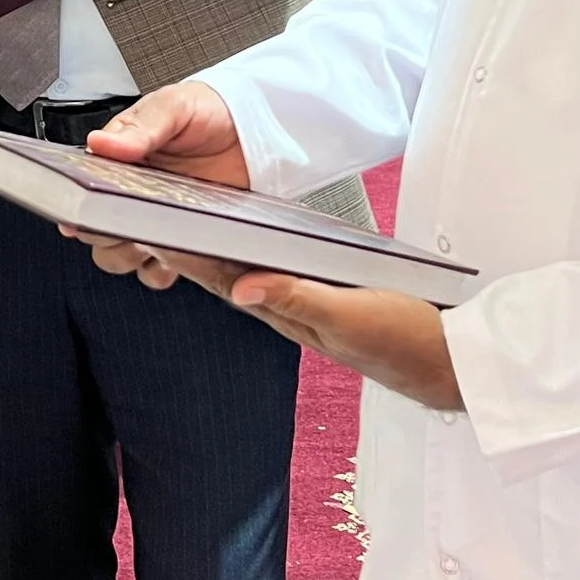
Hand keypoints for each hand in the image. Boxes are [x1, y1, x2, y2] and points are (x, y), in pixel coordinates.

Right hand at [67, 82, 250, 284]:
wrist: (259, 129)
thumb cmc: (211, 111)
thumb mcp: (175, 107)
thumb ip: (140, 127)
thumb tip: (102, 143)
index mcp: (119, 162)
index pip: (83, 193)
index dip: (80, 208)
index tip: (86, 214)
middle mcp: (132, 195)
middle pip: (96, 232)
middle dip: (106, 234)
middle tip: (130, 220)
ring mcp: (157, 221)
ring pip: (121, 258)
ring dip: (131, 256)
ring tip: (154, 238)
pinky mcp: (184, 242)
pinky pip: (159, 271)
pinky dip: (162, 270)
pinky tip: (177, 253)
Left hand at [103, 249, 462, 410]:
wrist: (448, 364)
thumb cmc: (405, 343)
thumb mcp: (352, 316)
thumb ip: (300, 299)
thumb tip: (243, 287)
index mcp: (284, 309)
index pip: (216, 273)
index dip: (175, 248)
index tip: (138, 224)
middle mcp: (283, 307)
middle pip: (216, 269)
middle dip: (174, 245)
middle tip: (131, 215)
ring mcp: (300, 303)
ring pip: (238, 268)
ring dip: (201, 246)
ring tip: (164, 218)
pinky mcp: (320, 297)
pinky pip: (268, 270)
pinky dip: (242, 251)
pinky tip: (234, 237)